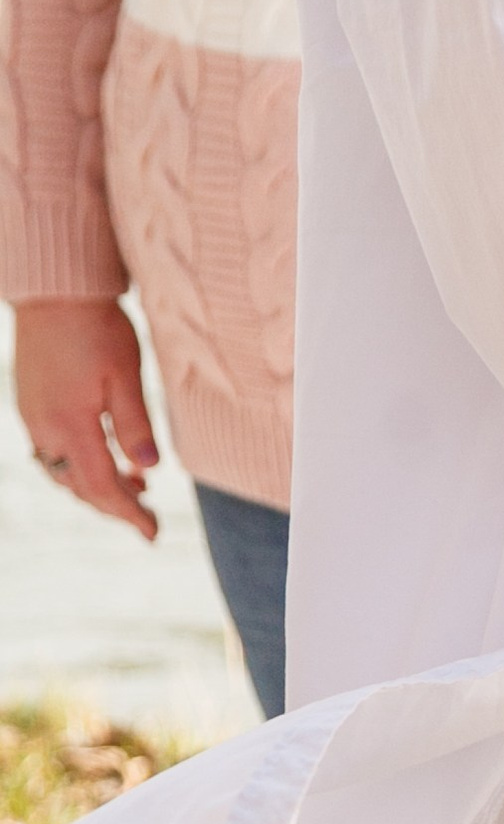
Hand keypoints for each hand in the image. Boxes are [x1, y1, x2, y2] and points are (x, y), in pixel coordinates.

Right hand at [14, 296, 158, 538]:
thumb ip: (135, 424)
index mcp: (71, 426)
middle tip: (147, 512)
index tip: (153, 533)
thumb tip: (150, 468)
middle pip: (79, 487)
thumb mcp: (126, 374)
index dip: (129, 514)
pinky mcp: (31, 403)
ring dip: (96, 484)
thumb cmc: (95, 327)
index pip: (102, 487)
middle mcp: (45, 429)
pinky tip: (104, 451)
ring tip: (135, 482)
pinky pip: (53, 450)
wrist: (54, 290)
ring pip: (63, 471)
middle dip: (114, 504)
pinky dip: (79, 462)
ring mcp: (33, 417)